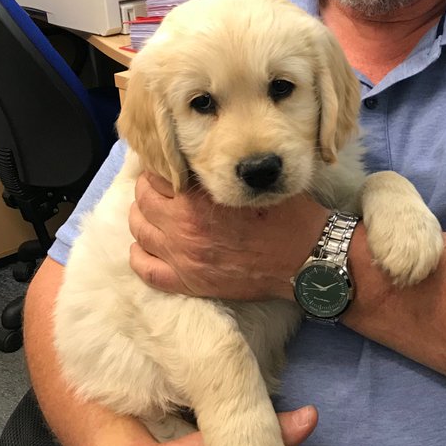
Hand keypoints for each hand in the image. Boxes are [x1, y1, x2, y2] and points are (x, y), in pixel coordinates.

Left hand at [128, 172, 328, 299]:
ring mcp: (182, 258)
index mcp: (198, 202)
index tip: (171, 166)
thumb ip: (224, 175)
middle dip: (149, 189)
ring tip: (153, 212)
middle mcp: (183, 229)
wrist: (305, 260)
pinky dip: (140, 256)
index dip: (164, 166)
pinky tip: (146, 246)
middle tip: (161, 186)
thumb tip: (203, 163)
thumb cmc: (287, 218)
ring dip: (142, 218)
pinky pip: (146, 270)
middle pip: (143, 201)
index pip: (159, 175)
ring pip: (139, 231)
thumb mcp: (255, 184)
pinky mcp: (188, 283)